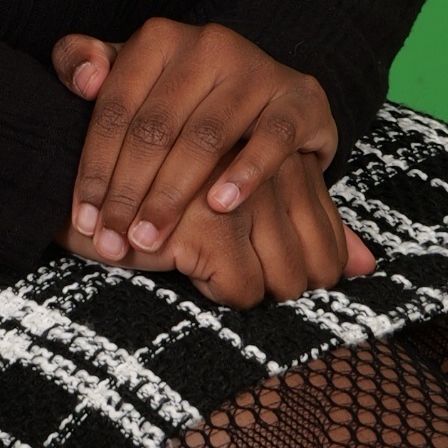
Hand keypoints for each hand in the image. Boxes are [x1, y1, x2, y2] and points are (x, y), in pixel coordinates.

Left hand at [51, 20, 351, 269]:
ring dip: (173, 194)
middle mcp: (208, 45)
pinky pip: (272, 138)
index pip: (116, 109)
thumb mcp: (127, 74)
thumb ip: (82, 62)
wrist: (268, 91)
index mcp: (159, 38)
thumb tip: (84, 78)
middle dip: (128, 192)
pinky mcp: (300, 97)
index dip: (95, 168)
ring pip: (206, 137)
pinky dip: (245, 173)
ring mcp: (257, 69)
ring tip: (149, 238)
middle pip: (156, 127)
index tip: (85, 221)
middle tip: (113, 242)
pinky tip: (220, 207)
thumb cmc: (180, 94)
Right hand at [133, 150, 374, 306]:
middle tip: (238, 280)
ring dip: (251, 293)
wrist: (78, 171)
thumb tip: (368, 265)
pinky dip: (216, 291)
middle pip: (314, 264)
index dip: (307, 267)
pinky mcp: (214, 225)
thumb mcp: (247, 202)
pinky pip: (244, 290)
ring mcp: (247, 196)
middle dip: (283, 289)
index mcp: (285, 155)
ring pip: (284, 282)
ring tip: (208, 271)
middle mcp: (275, 169)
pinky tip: (175, 261)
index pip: (328, 232)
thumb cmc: (169, 192)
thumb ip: (310, 223)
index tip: (264, 272)